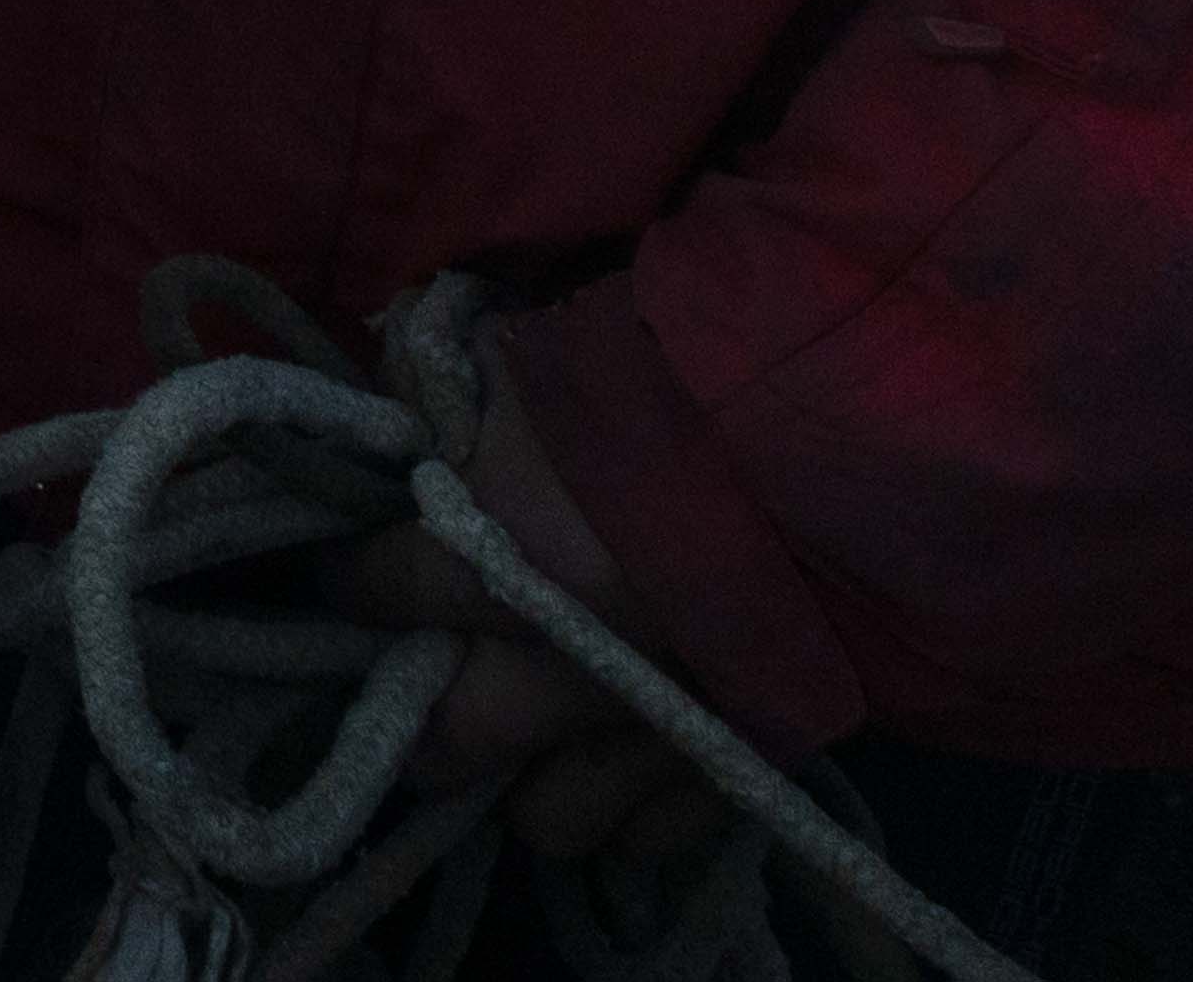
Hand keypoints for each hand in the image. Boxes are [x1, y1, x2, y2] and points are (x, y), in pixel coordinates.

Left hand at [332, 332, 726, 866]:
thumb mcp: (531, 356)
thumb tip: (386, 431)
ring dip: (532, 779)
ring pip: (551, 820)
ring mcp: (652, 728)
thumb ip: (444, 400)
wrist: (838, 419)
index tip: (354, 574)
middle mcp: (561, 664)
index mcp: (499, 552)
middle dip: (427, 720)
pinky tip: (623, 752)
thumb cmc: (671, 369)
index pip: (380, 591)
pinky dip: (631, 805)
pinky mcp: (736, 759)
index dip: (358, 579)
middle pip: (449, 749)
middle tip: (426, 687)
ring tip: (533, 734)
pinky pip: (655, 835)